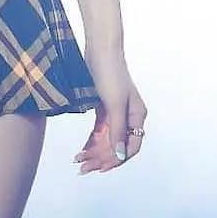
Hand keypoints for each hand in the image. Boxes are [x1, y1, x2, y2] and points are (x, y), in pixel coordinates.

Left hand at [74, 45, 146, 173]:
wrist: (99, 48)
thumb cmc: (109, 73)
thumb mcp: (114, 103)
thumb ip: (117, 130)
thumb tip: (119, 155)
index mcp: (137, 116)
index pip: (131, 146)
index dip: (116, 159)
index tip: (100, 168)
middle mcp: (129, 117)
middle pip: (117, 145)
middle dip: (101, 158)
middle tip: (83, 168)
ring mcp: (116, 112)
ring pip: (107, 140)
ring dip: (94, 152)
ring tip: (78, 161)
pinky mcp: (103, 107)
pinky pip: (99, 131)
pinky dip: (91, 141)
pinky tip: (81, 150)